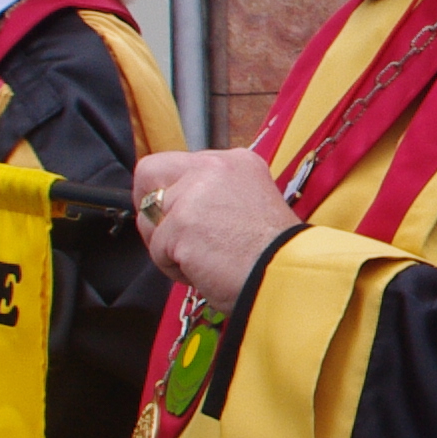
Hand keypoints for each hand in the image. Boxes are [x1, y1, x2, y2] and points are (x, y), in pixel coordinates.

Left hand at [131, 148, 300, 301]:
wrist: (287, 276)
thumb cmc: (273, 254)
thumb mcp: (250, 203)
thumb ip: (215, 195)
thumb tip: (181, 207)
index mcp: (235, 161)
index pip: (179, 164)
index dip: (172, 193)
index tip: (180, 217)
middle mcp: (213, 167)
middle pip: (150, 172)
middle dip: (149, 205)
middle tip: (164, 233)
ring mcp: (194, 193)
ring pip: (150, 217)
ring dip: (166, 245)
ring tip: (201, 261)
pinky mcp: (181, 224)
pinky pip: (157, 249)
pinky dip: (173, 268)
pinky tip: (203, 272)